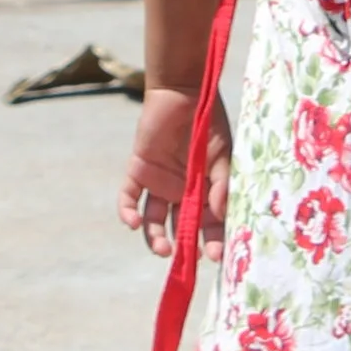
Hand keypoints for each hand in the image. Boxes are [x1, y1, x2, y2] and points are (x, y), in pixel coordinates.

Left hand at [118, 86, 233, 261]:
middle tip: (189, 258)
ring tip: (163, 250)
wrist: (184, 92)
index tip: (216, 256)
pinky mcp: (138, 171)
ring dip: (155, 239)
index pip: (209, 224)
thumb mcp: (222, 155)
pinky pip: (128, 198)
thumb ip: (221, 183)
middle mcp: (181, 192)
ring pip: (153, 221)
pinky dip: (127, 213)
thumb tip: (220, 212)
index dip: (213, 241)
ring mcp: (158, 184)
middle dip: (185, 246)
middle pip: (181, 227)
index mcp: (204, 191)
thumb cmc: (209, 123)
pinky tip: (133, 223)